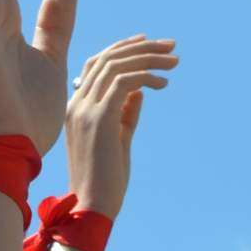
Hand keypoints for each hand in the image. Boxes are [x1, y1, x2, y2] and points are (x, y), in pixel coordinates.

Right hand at [64, 35, 177, 220]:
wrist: (92, 207)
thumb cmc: (106, 181)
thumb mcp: (118, 140)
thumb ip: (126, 114)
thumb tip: (140, 91)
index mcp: (76, 107)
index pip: (96, 64)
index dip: (123, 48)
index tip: (150, 43)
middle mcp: (76, 104)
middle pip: (107, 58)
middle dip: (143, 47)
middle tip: (171, 46)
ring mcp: (85, 110)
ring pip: (116, 65)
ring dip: (149, 58)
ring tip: (174, 61)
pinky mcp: (99, 118)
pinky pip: (124, 82)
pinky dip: (146, 76)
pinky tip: (164, 84)